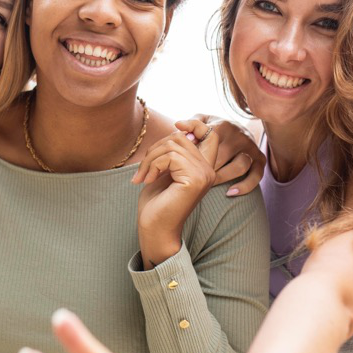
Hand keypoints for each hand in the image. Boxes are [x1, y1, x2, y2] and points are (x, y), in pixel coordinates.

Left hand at [131, 121, 217, 266]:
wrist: (154, 228)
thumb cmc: (157, 202)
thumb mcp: (165, 169)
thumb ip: (175, 151)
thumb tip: (182, 128)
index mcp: (204, 167)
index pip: (210, 134)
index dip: (195, 124)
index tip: (177, 125)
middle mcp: (208, 170)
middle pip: (181, 137)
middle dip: (156, 149)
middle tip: (143, 169)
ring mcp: (204, 175)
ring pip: (173, 145)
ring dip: (150, 159)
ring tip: (143, 176)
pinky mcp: (194, 180)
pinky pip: (169, 157)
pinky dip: (152, 166)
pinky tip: (147, 180)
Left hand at [181, 115, 264, 195]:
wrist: (235, 129)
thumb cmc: (211, 127)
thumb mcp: (202, 120)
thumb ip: (191, 124)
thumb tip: (179, 126)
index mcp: (224, 125)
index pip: (209, 136)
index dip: (196, 149)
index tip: (184, 156)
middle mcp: (240, 135)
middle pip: (222, 156)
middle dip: (206, 168)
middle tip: (191, 177)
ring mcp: (251, 148)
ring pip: (239, 166)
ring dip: (222, 177)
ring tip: (208, 184)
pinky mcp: (260, 160)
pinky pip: (256, 176)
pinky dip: (245, 185)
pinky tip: (230, 192)